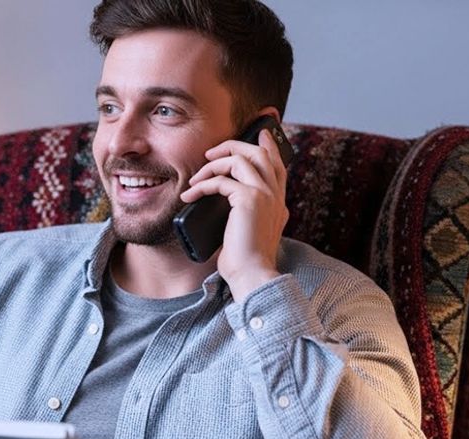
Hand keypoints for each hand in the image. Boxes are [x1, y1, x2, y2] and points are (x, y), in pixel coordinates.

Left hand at [180, 126, 288, 299]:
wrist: (252, 275)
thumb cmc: (245, 259)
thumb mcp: (250, 231)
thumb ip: (248, 212)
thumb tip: (228, 199)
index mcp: (278, 202)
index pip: (278, 164)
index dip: (269, 145)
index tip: (262, 132)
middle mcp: (275, 195)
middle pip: (259, 153)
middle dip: (234, 146)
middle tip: (210, 153)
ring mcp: (265, 195)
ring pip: (240, 160)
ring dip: (213, 165)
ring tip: (195, 179)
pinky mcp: (249, 199)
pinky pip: (221, 181)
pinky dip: (202, 185)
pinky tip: (190, 195)